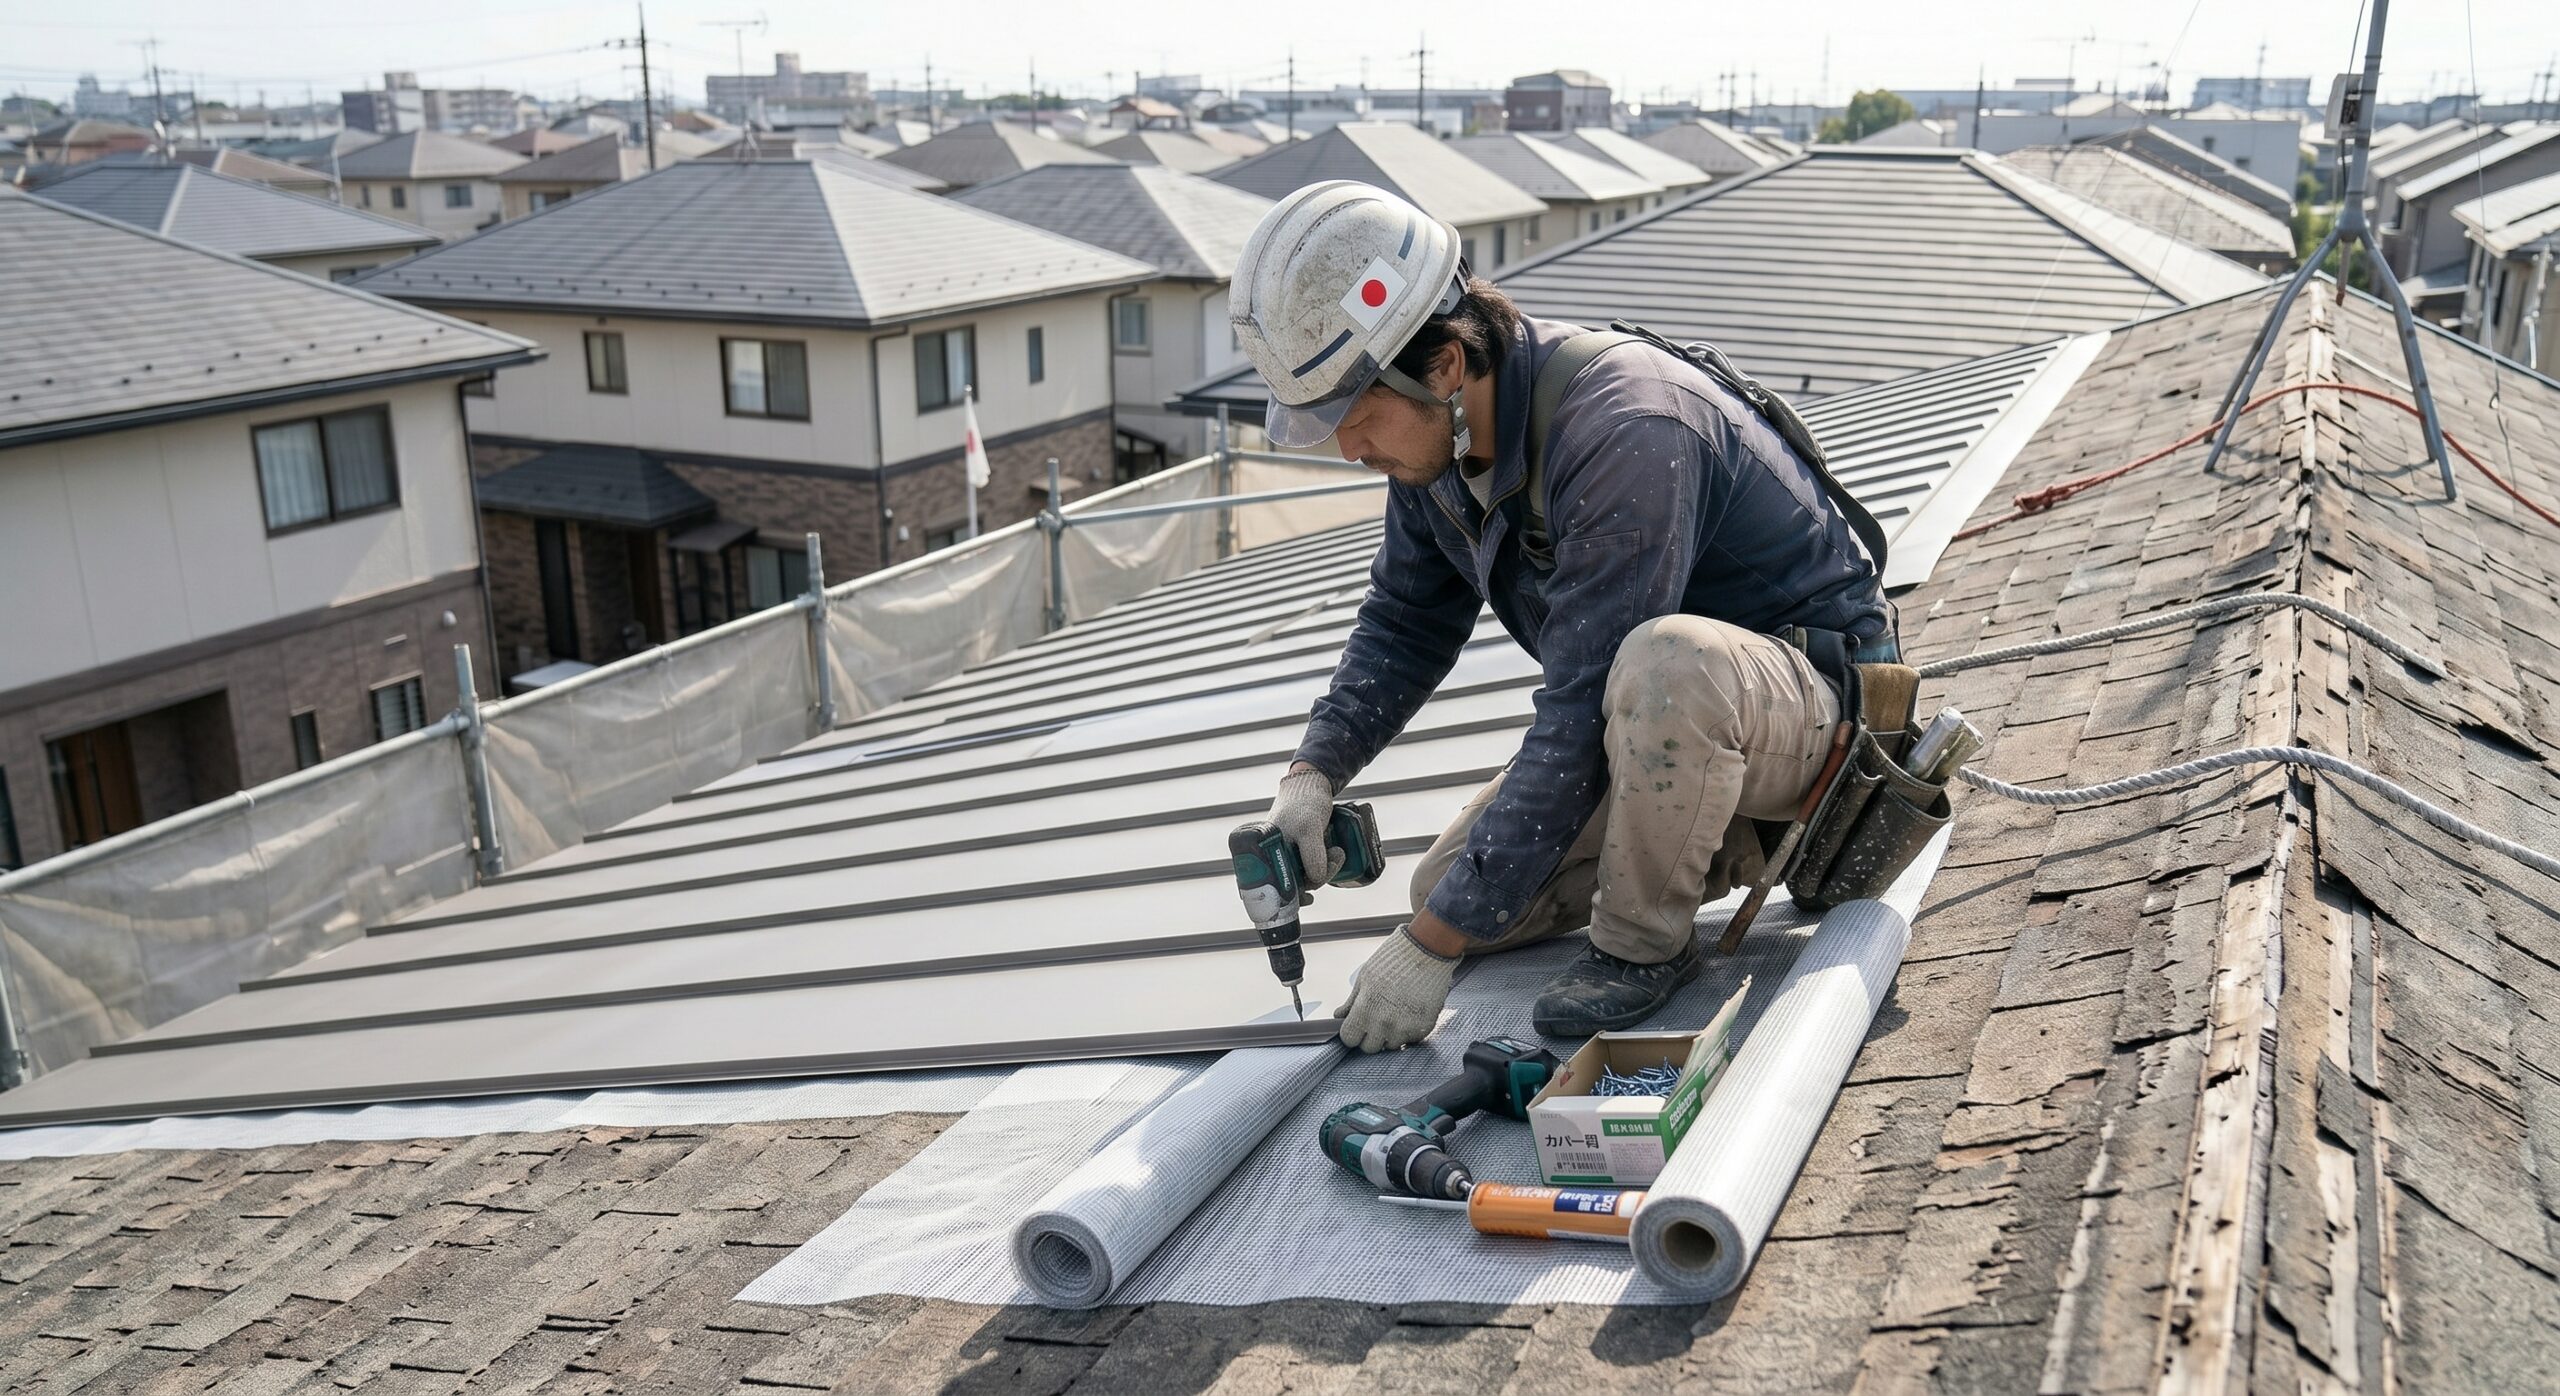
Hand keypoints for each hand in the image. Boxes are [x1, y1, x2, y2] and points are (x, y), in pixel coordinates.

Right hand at [1268, 764, 1345, 901]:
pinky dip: (1320, 867)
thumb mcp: (1310, 831)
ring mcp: (1283, 853)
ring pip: (1301, 876)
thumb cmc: (1305, 803)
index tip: (1309, 897)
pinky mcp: (1295, 850)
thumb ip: (1313, 857)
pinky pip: (1306, 867)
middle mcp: (1269, 855)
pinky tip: (1332, 861)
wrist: (1312, 784)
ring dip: (1322, 871)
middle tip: (1335, 861)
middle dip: (1314, 880)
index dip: (1290, 896)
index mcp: (1262, 852)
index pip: (1272, 886)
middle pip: (1289, 884)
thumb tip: (1315, 882)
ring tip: (1338, 853)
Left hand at [1334, 925, 1459, 1052]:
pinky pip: (1412, 1039)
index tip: (1356, 1026)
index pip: (1350, 1039)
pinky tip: (1410, 1013)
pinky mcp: (1425, 1027)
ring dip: (1390, 1035)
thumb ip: (1352, 1001)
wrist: (1427, 950)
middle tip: (1376, 1020)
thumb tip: (1340, 1015)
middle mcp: (1385, 1023)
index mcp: (1366, 1010)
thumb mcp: (1366, 977)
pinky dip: (1409, 1031)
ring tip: (1395, 1014)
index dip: (1351, 1032)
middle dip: (1370, 1037)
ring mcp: (1406, 1028)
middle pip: (1370, 1048)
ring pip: (1392, 1046)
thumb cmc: (1393, 959)